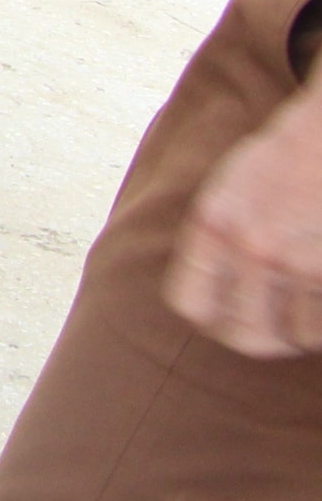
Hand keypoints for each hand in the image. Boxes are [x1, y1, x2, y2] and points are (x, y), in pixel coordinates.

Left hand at [166, 84, 321, 358]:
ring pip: (295, 335)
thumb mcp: (226, 190)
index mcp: (212, 225)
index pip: (192, 304)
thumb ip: (213, 241)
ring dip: (301, 332)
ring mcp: (298, 259)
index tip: (226, 319)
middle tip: (274, 334)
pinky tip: (318, 302)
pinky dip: (321, 321)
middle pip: (246, 336)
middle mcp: (251, 247)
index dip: (210, 321)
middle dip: (260, 340)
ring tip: (304, 311)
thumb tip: (209, 305)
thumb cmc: (278, 160)